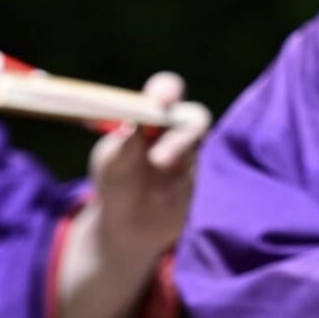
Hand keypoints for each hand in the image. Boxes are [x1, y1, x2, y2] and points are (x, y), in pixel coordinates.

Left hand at [83, 74, 212, 265]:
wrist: (129, 226)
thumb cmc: (117, 183)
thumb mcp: (110, 164)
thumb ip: (121, 147)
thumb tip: (131, 127)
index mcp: (156, 115)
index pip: (167, 91)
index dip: (167, 92)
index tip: (159, 101)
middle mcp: (181, 130)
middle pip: (195, 118)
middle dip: (179, 136)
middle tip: (158, 160)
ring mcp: (198, 155)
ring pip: (204, 148)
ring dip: (181, 164)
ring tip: (157, 189)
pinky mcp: (207, 181)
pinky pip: (208, 178)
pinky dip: (184, 190)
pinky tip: (165, 201)